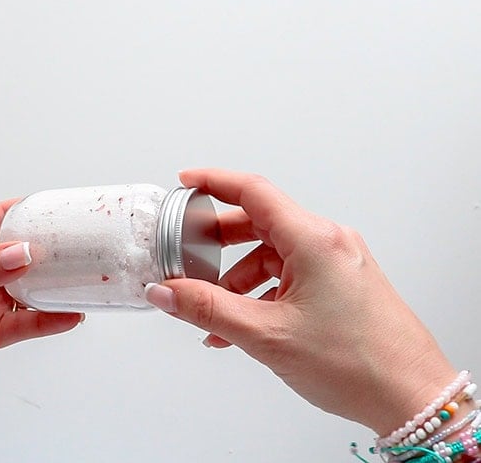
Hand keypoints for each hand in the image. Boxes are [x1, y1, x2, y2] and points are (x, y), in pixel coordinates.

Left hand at [0, 199, 82, 428]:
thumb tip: (17, 254)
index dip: (24, 215)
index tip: (53, 212)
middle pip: (18, 256)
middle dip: (46, 251)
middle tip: (75, 248)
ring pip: (28, 290)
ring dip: (52, 285)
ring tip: (79, 280)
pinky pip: (26, 325)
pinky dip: (48, 320)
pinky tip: (67, 315)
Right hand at [145, 169, 456, 434]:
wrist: (411, 397)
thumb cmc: (358, 364)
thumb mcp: (267, 335)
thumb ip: (208, 309)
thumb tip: (167, 292)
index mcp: (314, 240)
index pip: (253, 191)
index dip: (214, 182)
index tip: (187, 181)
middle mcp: (329, 242)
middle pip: (260, 223)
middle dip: (219, 242)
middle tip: (189, 254)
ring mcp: (338, 263)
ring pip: (273, 254)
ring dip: (239, 279)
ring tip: (216, 315)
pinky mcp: (341, 284)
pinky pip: (290, 275)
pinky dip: (262, 293)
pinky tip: (244, 326)